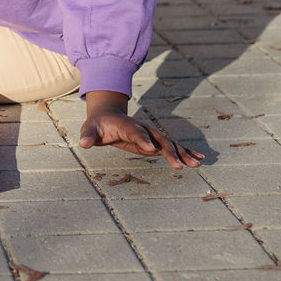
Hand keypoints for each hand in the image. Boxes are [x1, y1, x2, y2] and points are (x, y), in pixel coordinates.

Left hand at [79, 92, 203, 168]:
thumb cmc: (97, 124)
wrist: (108, 115)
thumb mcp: (89, 129)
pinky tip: (197, 160)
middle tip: (179, 165)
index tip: (153, 150)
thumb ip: (88, 135)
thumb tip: (83, 143)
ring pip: (169, 143)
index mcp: (126, 125)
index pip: (136, 132)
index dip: (143, 140)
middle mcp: (142, 128)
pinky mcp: (155, 141)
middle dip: (169, 151)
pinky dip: (184, 153)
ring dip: (182, 153)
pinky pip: (171, 147)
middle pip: (158, 139)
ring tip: (196, 164)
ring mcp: (150, 134)